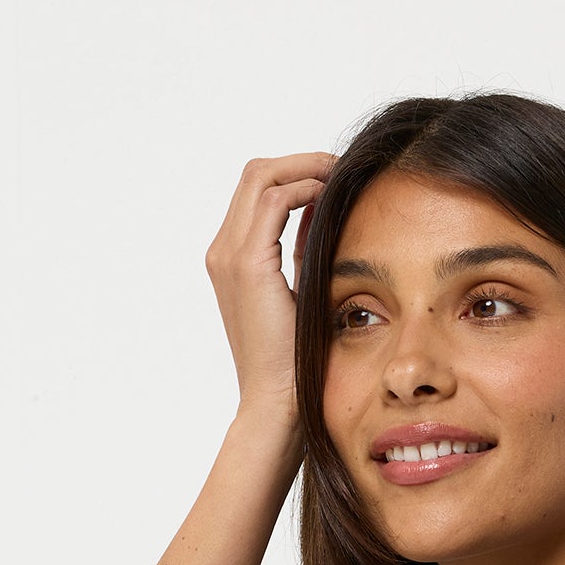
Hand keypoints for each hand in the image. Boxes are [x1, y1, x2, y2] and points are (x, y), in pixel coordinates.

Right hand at [205, 152, 333, 424]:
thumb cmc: (293, 360)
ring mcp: (229, 255)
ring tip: (342, 178)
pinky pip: (276, 200)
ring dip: (307, 167)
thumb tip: (322, 208)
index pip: (257, 189)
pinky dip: (306, 188)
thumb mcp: (299, 289)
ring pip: (262, 175)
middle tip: (342, 170)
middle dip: (302, 162)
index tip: (334, 181)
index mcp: (230, 258)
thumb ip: (301, 248)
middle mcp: (222, 251)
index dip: (295, 174)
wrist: (276, 402)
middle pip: (256, 173)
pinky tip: (333, 199)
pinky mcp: (247, 263)